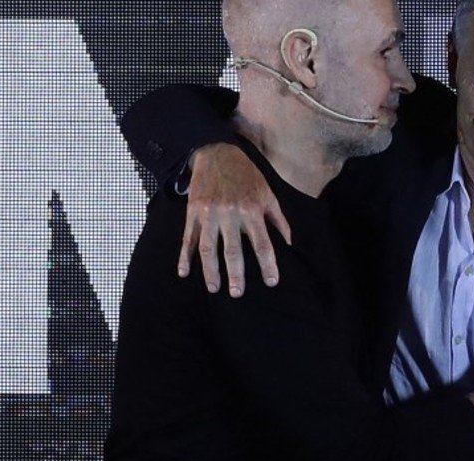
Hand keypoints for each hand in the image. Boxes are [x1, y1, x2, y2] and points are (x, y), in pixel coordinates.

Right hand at [179, 142, 291, 297]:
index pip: (262, 243)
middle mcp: (230, 213)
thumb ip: (278, 220)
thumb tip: (290, 244)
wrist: (217, 153)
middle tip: (237, 293)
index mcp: (252, 210)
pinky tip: (183, 272)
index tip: (271, 282)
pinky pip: (188, 238)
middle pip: (233, 250)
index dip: (267, 264)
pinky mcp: (193, 211)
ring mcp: (209, 213)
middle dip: (235, 274)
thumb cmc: (247, 176)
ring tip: (214, 288)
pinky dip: (184, 256)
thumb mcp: (268, 193)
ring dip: (210, 270)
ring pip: (208, 247)